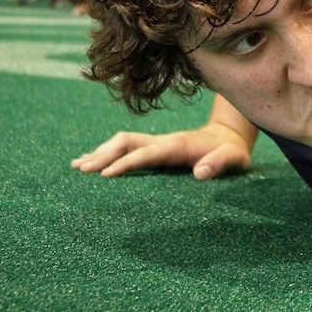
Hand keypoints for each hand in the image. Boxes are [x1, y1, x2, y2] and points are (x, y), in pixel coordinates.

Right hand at [70, 123, 251, 179]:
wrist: (231, 136)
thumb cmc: (232, 152)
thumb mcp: (234, 159)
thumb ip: (220, 164)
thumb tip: (201, 173)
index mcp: (177, 146)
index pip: (146, 153)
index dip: (125, 163)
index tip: (104, 174)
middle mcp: (163, 141)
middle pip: (126, 142)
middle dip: (103, 154)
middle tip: (82, 170)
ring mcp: (158, 142)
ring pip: (123, 142)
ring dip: (100, 152)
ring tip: (77, 166)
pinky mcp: (156, 147)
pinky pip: (127, 147)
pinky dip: (107, 152)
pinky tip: (90, 160)